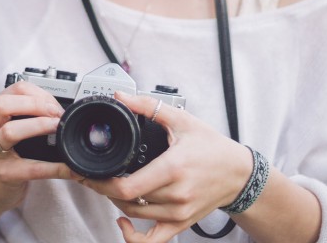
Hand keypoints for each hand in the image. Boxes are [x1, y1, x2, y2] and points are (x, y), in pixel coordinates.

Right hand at [0, 81, 75, 213]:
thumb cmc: (1, 155)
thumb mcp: (3, 127)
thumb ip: (22, 113)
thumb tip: (57, 108)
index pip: (14, 90)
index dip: (39, 94)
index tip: (55, 104)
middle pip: (3, 104)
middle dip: (35, 104)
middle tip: (55, 113)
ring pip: (10, 131)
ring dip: (39, 125)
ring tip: (57, 127)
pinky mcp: (3, 174)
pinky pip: (31, 168)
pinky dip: (53, 167)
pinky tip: (67, 167)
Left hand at [77, 91, 253, 242]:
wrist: (239, 173)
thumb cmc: (213, 147)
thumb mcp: (183, 120)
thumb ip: (149, 107)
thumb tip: (122, 96)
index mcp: (173, 168)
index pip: (128, 187)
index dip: (101, 183)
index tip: (87, 173)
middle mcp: (176, 195)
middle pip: (126, 200)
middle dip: (104, 187)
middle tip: (94, 175)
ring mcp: (179, 213)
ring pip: (135, 215)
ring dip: (117, 202)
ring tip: (111, 186)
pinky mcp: (181, 224)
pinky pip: (152, 241)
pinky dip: (133, 236)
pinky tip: (122, 221)